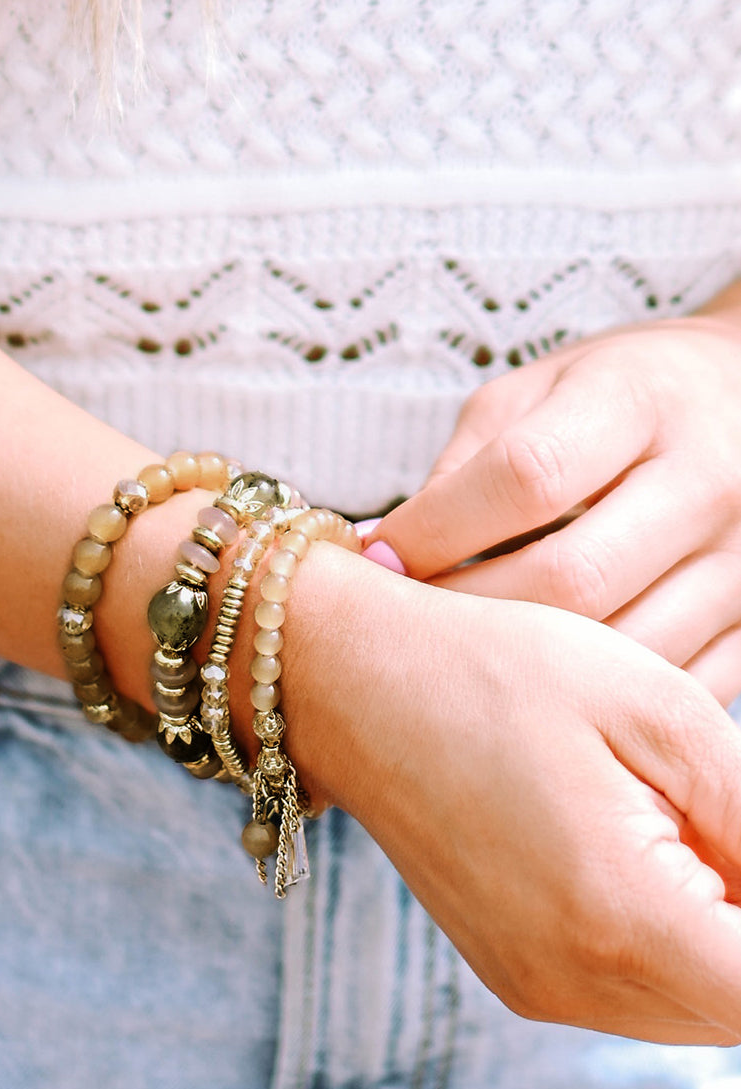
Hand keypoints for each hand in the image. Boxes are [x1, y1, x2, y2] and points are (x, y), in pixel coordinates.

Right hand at [285, 549, 740, 1044]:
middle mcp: (573, 982)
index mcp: (620, 916)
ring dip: (724, 942)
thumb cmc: (502, 673)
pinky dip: (677, 945)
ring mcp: (538, 989)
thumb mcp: (661, 714)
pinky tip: (652, 855)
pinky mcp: (518, 978)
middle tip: (709, 816)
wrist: (356, 686)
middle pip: (738, 1011)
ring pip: (697, 1014)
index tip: (736, 845)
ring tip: (683, 828)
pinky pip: (639, 997)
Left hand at [366, 312, 740, 703]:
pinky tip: (546, 681)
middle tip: (411, 623)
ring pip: (620, 652)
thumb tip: (386, 553)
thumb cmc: (620, 396)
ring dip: (527, 668)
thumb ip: (465, 466)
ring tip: (469, 657)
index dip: (437, 529)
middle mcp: (709, 478)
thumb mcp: (536, 391)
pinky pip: (669, 688)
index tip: (380, 558)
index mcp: (640, 401)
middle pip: (571, 580)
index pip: (525, 478)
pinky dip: (596, 697)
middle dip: (471, 612)